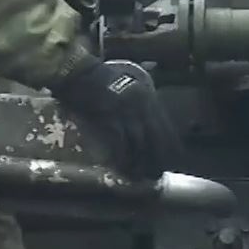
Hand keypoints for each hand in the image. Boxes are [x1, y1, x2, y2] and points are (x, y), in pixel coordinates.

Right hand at [51, 60, 182, 179]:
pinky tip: (123, 167)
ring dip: (140, 162)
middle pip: (157, 138)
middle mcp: (142, 104)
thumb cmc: (99, 78)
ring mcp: (127, 111)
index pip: (166, 127)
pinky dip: (123, 157)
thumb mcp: (129, 85)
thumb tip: (148, 122)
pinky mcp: (111, 119)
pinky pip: (121, 143)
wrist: (77, 73)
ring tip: (140, 176)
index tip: (170, 161)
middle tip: (156, 174)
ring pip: (140, 144)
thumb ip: (140, 100)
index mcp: (148, 97)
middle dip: (158, 158)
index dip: (170, 147)